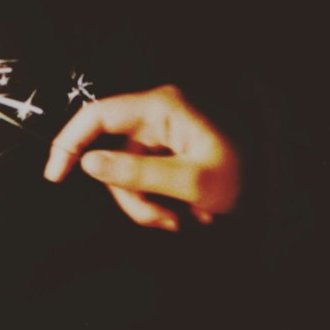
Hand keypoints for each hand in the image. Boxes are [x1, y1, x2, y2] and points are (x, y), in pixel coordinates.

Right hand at [43, 84, 240, 231]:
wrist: (275, 185)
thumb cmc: (241, 176)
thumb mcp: (189, 180)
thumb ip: (136, 173)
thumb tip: (89, 164)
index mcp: (161, 109)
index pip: (97, 116)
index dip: (69, 142)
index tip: (55, 175)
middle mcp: (156, 116)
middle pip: (112, 156)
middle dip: (132, 196)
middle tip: (164, 221)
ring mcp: (160, 135)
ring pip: (126, 175)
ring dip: (148, 205)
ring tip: (182, 220)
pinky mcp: (165, 153)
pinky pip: (144, 180)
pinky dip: (160, 202)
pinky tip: (189, 212)